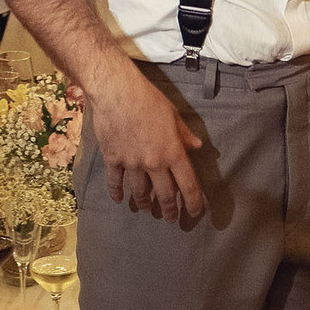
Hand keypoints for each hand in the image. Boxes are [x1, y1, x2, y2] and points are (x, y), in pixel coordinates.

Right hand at [89, 65, 203, 220]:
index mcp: (173, 152)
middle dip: (169, 210)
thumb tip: (197, 146)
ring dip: (144, 204)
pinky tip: (119, 199)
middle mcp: (154, 163)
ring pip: (140, 193)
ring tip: (147, 209)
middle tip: (170, 218)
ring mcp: (132, 163)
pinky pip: (115, 182)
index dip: (193, 204)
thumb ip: (184, 135)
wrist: (116, 91)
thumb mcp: (173, 115)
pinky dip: (117, 193)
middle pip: (164, 195)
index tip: (195, 214)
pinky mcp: (113, 159)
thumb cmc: (148, 99)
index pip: (188, 186)